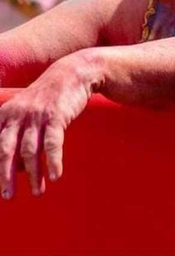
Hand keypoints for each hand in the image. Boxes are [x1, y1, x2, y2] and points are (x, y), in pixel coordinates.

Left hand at [0, 54, 94, 198]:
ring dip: (33, 174)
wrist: (72, 74)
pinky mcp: (56, 116)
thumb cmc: (47, 98)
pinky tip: (55, 176)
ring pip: (30, 150)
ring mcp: (36, 116)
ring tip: (37, 193)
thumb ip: (15, 135)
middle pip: (5, 151)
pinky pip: (52, 143)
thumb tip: (14, 169)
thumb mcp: (24, 111)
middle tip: (8, 196)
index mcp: (4, 115)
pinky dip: (52, 161)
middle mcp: (16, 116)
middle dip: (5, 176)